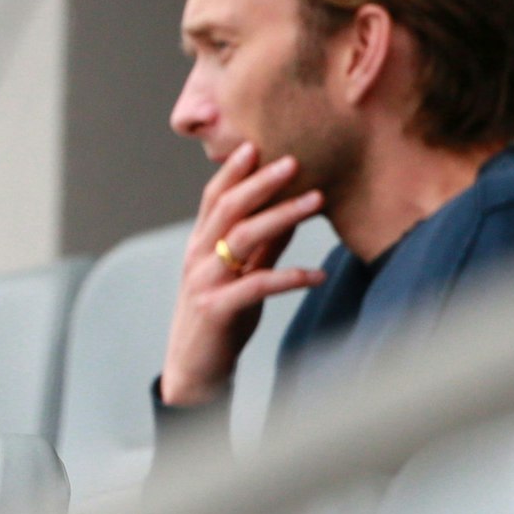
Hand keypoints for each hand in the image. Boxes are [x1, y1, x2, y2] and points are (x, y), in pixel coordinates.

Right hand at [159, 142, 327, 406]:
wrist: (195, 369)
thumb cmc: (221, 319)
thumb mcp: (240, 276)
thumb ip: (262, 246)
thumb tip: (291, 213)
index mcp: (199, 245)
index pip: (213, 198)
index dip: (234, 171)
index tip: (258, 144)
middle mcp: (197, 258)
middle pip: (228, 209)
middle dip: (262, 183)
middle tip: (294, 161)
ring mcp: (205, 282)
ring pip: (242, 238)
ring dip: (282, 216)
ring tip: (317, 201)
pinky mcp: (218, 309)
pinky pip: (258, 285)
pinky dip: (291, 277)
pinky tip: (319, 274)